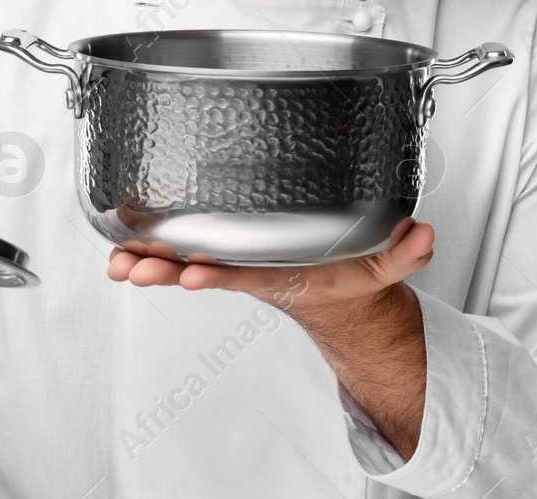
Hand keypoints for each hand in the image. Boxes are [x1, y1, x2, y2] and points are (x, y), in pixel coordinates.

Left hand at [106, 217, 435, 314]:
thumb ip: (406, 253)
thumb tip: (423, 236)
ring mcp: (231, 263)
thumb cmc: (348, 281)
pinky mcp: (222, 251)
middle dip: (161, 269)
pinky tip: (122, 241)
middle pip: (198, 270)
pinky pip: (180, 251)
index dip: (216, 272)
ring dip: (144, 261)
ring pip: (180, 262)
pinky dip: (150, 248)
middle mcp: (249, 271)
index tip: (190, 272)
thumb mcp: (383, 271)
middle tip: (129, 266)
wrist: (334, 300)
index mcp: (282, 275)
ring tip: (113, 259)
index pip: (245, 274)